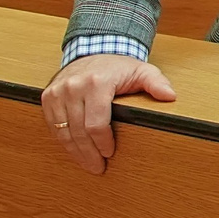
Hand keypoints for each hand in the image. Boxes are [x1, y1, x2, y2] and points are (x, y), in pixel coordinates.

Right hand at [41, 54, 178, 175]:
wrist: (93, 49)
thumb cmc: (118, 66)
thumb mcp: (142, 71)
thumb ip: (157, 83)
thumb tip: (170, 96)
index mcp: (97, 83)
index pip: (96, 123)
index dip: (102, 143)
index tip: (109, 153)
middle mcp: (74, 87)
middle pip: (78, 131)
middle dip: (88, 153)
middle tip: (97, 168)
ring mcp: (58, 92)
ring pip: (63, 131)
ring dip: (74, 151)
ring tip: (86, 163)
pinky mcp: (47, 96)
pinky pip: (53, 125)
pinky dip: (63, 140)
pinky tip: (73, 149)